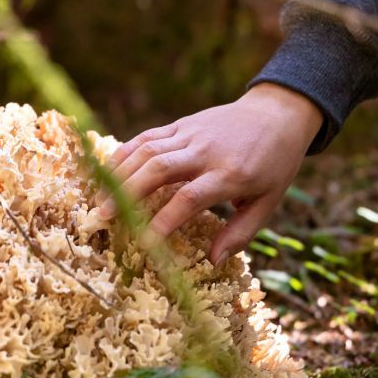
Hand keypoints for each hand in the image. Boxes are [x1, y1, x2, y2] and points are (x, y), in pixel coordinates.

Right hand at [97, 83, 322, 264]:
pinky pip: (147, 136)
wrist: (278, 115)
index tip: (144, 243)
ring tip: (99, 200)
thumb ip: (240, 233)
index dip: (164, 220)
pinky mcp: (182, 124)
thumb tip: (213, 262)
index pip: (189, 197)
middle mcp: (207, 151)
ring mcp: (191, 134)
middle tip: (104, 218)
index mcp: (231, 175)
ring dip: (119, 174)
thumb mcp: (267, 203)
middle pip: (159, 169)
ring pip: (147, 150)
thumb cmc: (274, 166)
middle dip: (128, 193)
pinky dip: (124, 152)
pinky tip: (107, 171)